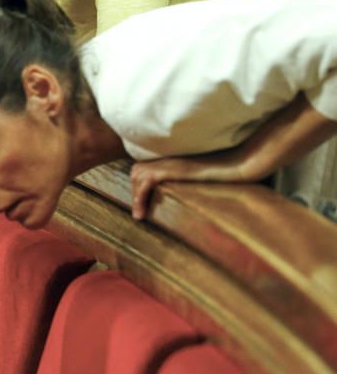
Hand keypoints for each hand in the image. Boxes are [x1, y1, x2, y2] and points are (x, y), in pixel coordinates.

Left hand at [130, 152, 249, 219]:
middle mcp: (169, 158)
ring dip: (135, 196)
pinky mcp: (174, 169)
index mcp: (173, 158)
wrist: (239, 162)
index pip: (144, 167)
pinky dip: (140, 195)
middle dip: (134, 191)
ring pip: (138, 175)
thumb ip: (187, 180)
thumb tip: (181, 195)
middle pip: (137, 170)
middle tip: (140, 212)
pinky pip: (147, 181)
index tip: (142, 203)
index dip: (139, 184)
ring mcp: (170, 162)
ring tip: (140, 215)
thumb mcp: (201, 176)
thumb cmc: (227, 171)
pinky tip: (142, 211)